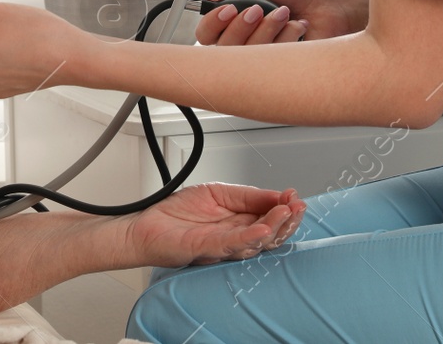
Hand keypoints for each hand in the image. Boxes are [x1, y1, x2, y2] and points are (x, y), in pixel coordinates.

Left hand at [124, 183, 303, 267]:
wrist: (144, 227)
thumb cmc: (176, 213)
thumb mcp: (217, 192)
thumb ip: (246, 195)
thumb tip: (276, 194)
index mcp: (239, 223)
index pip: (270, 219)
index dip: (285, 208)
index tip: (295, 196)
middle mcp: (234, 237)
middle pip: (270, 234)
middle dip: (287, 220)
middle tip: (298, 207)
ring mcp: (222, 246)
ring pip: (256, 241)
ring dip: (274, 227)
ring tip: (285, 212)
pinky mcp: (206, 249)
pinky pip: (231, 245)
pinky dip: (248, 237)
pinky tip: (261, 229)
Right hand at [194, 0, 369, 45]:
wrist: (337, 4)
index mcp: (237, 24)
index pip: (207, 35)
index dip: (212, 24)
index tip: (226, 9)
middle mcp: (248, 44)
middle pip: (220, 49)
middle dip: (240, 27)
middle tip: (256, 11)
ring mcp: (265, 60)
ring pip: (245, 56)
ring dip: (266, 29)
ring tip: (284, 15)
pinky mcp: (284, 70)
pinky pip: (270, 61)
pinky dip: (286, 37)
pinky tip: (299, 28)